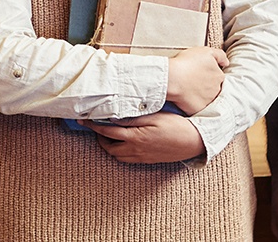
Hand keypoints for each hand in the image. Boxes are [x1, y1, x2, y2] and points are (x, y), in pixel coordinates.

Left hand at [82, 111, 204, 162]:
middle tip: (96, 126)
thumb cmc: (176, 125)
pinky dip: (120, 152)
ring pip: (117, 156)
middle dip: (99, 137)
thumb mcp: (154, 116)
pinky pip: (128, 160)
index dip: (93, 125)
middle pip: (109, 147)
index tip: (83, 120)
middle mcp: (136, 150)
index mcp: (135, 137)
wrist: (195, 141)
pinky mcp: (148, 160)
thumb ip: (132, 117)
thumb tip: (113, 116)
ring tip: (109, 133)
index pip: (107, 131)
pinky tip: (124, 142)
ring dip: (109, 145)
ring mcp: (142, 157)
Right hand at [163, 46, 228, 114]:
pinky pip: (197, 108)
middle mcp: (216, 90)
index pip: (217, 76)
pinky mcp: (198, 109)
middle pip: (213, 88)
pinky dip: (192, 104)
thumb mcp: (206, 52)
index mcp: (219, 76)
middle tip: (192, 81)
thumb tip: (226, 63)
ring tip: (188, 89)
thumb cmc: (186, 63)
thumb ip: (220, 56)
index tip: (199, 73)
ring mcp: (208, 101)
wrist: (172, 78)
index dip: (208, 73)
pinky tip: (186, 98)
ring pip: (206, 98)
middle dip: (205, 85)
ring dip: (200, 95)